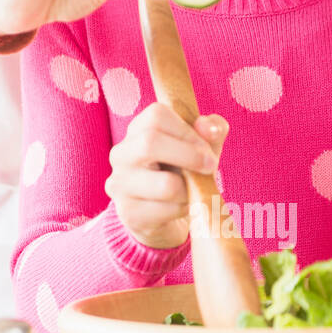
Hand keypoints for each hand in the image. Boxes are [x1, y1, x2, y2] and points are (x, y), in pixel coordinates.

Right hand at [105, 104, 228, 248]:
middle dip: (190, 155)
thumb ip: (211, 131)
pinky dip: (183, 209)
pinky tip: (180, 207)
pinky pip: (166, 210)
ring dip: (190, 189)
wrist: (166, 216)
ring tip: (193, 191)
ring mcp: (120, 184)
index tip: (206, 148)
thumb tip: (211, 128)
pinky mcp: (128, 212)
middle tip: (211, 167)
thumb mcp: (201, 148)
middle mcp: (121, 154)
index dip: (187, 131)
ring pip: (165, 184)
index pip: (156, 116)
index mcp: (137, 130)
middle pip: (150, 142)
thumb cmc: (184, 173)